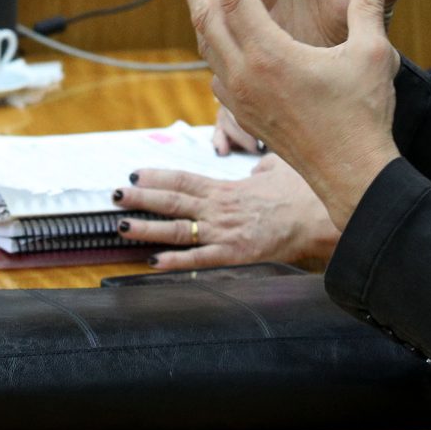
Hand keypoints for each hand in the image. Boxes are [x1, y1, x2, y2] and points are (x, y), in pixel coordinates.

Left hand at [115, 156, 339, 268]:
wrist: (317, 217)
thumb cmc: (301, 192)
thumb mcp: (276, 169)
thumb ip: (260, 168)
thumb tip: (257, 166)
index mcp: (226, 188)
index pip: (184, 179)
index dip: (157, 177)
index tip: (134, 174)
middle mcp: (218, 208)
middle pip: (172, 201)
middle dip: (140, 199)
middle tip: (113, 196)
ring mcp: (223, 232)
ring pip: (177, 229)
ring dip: (147, 229)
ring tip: (122, 227)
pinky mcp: (233, 254)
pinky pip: (198, 258)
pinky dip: (174, 261)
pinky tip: (153, 263)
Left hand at [172, 0, 401, 223]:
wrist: (351, 176)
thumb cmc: (363, 115)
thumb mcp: (371, 52)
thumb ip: (370, 3)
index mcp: (269, 54)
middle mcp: (244, 74)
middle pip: (205, 15)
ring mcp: (240, 97)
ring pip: (206, 44)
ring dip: (198, 10)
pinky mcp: (244, 113)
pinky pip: (216, 69)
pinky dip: (212, 43)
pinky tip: (220, 37)